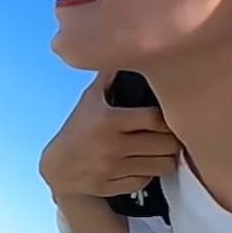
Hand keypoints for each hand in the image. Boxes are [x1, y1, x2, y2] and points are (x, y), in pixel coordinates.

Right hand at [39, 72, 179, 199]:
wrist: (58, 169)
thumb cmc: (79, 127)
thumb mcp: (90, 100)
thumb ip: (110, 77)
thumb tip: (123, 45)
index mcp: (109, 120)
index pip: (155, 119)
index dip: (169, 117)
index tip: (171, 114)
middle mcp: (112, 146)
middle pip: (165, 145)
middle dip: (172, 139)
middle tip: (172, 133)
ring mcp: (113, 170)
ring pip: (162, 165)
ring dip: (166, 157)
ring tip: (162, 148)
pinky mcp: (115, 187)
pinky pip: (148, 180)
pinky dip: (151, 172)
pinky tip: (145, 162)